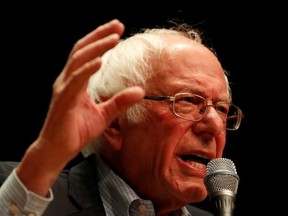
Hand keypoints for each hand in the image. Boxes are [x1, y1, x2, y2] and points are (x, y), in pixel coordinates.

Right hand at [16, 19, 144, 195]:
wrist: (57, 151)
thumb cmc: (76, 132)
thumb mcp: (104, 115)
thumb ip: (120, 101)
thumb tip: (140, 90)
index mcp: (76, 82)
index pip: (88, 54)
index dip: (101, 40)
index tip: (118, 30)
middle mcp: (67, 80)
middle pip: (83, 50)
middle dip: (100, 35)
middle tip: (118, 25)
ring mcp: (63, 89)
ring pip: (78, 61)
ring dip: (96, 47)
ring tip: (113, 38)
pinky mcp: (62, 101)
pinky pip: (75, 81)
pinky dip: (87, 70)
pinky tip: (100, 61)